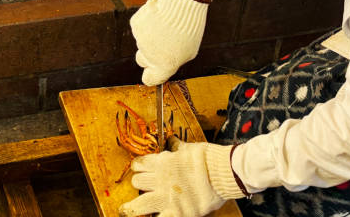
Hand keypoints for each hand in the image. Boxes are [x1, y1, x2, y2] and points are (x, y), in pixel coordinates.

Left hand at [119, 142, 244, 216]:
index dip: (137, 167)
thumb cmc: (208, 157)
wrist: (223, 171)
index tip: (138, 169)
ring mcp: (167, 197)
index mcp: (162, 162)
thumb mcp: (188, 148)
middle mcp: (161, 179)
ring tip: (125, 210)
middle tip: (141, 187)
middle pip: (137, 182)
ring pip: (139, 204)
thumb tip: (171, 140)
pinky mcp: (178, 212)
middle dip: (137, 184)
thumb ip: (176, 147)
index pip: (139, 164)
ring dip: (132, 207)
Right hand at [130, 0, 207, 85]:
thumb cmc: (189, 28)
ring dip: (151, 36)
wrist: (181, 5)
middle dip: (149, 55)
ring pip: (142, 42)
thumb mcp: (189, 51)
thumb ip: (174, 60)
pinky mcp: (136, 25)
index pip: (149, 79)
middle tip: (162, 44)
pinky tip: (158, 18)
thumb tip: (165, 62)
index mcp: (164, 65)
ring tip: (166, 26)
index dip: (151, 76)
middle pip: (143, 60)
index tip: (152, 73)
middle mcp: (149, 55)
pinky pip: (140, 28)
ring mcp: (140, 40)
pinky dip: (147, 24)